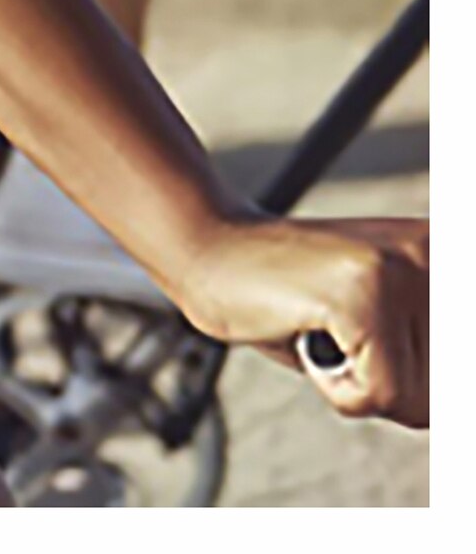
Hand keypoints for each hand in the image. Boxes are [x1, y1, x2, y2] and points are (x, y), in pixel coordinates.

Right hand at [168, 213, 428, 427]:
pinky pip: (380, 395)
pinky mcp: (363, 293)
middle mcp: (433, 252)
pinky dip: (335, 388)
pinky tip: (305, 334)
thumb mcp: (379, 326)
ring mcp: (400, 268)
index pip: (456, 368)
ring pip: (421, 401)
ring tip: (322, 330)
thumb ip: (426, 362)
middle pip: (446, 390)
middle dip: (388, 386)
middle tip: (338, 335)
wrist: (208, 248)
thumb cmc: (288, 297)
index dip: (415, 382)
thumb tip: (443, 410)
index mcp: (442, 252)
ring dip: (361, 389)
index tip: (364, 342)